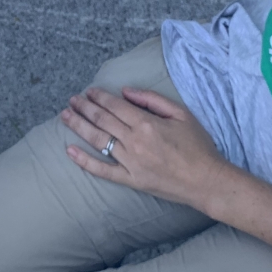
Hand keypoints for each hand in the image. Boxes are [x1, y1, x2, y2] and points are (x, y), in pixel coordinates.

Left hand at [59, 87, 232, 209]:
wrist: (207, 181)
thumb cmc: (198, 146)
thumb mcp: (181, 114)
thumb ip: (152, 99)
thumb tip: (126, 91)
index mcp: (147, 123)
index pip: (114, 106)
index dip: (98, 97)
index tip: (88, 92)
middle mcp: (134, 141)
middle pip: (102, 120)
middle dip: (84, 108)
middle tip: (72, 100)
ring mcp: (130, 162)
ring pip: (97, 140)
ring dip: (79, 126)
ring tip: (65, 116)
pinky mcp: (130, 180)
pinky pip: (102, 170)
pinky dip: (84, 161)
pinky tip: (69, 151)